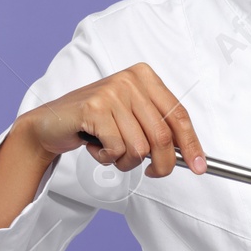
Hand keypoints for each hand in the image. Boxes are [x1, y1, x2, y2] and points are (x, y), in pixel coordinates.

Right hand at [22, 62, 206, 177]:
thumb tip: (189, 155)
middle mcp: (131, 80)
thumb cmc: (94, 122)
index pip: (178, 115)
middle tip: (152, 174)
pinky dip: (108, 157)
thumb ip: (157, 128)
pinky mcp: (94, 107)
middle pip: (162, 136)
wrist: (51, 123)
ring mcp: (112, 91)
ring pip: (139, 147)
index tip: (200, 167)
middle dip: (161, 164)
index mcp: (145, 77)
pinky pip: (116, 148)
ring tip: (111, 150)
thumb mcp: (131, 118)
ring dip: (126, 161)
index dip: (191, 144)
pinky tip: (96, 145)